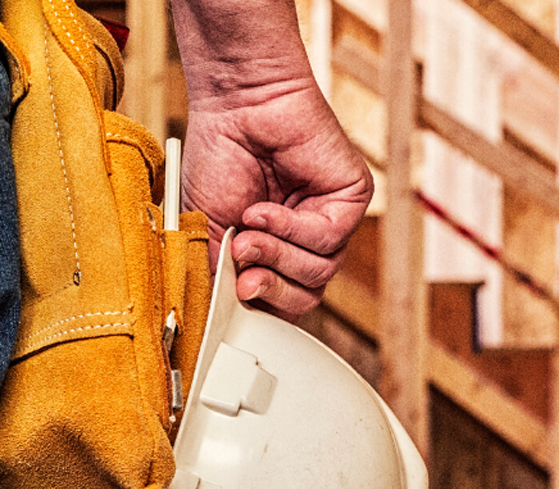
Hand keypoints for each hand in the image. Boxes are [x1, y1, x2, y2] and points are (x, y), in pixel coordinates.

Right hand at [180, 78, 373, 320]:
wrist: (235, 103)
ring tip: (247, 232)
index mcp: (276, 253)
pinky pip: (327, 240)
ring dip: (276, 256)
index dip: (260, 309)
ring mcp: (330, 222)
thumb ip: (217, 275)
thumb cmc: (219, 157)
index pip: (281, 303)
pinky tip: (264, 209)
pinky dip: (290, 228)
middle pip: (305, 298)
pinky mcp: (351, 200)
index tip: (231, 304)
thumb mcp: (208, 231)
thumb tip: (220, 316)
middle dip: (269, 289)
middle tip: (241, 272)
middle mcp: (305, 243)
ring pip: (318, 273)